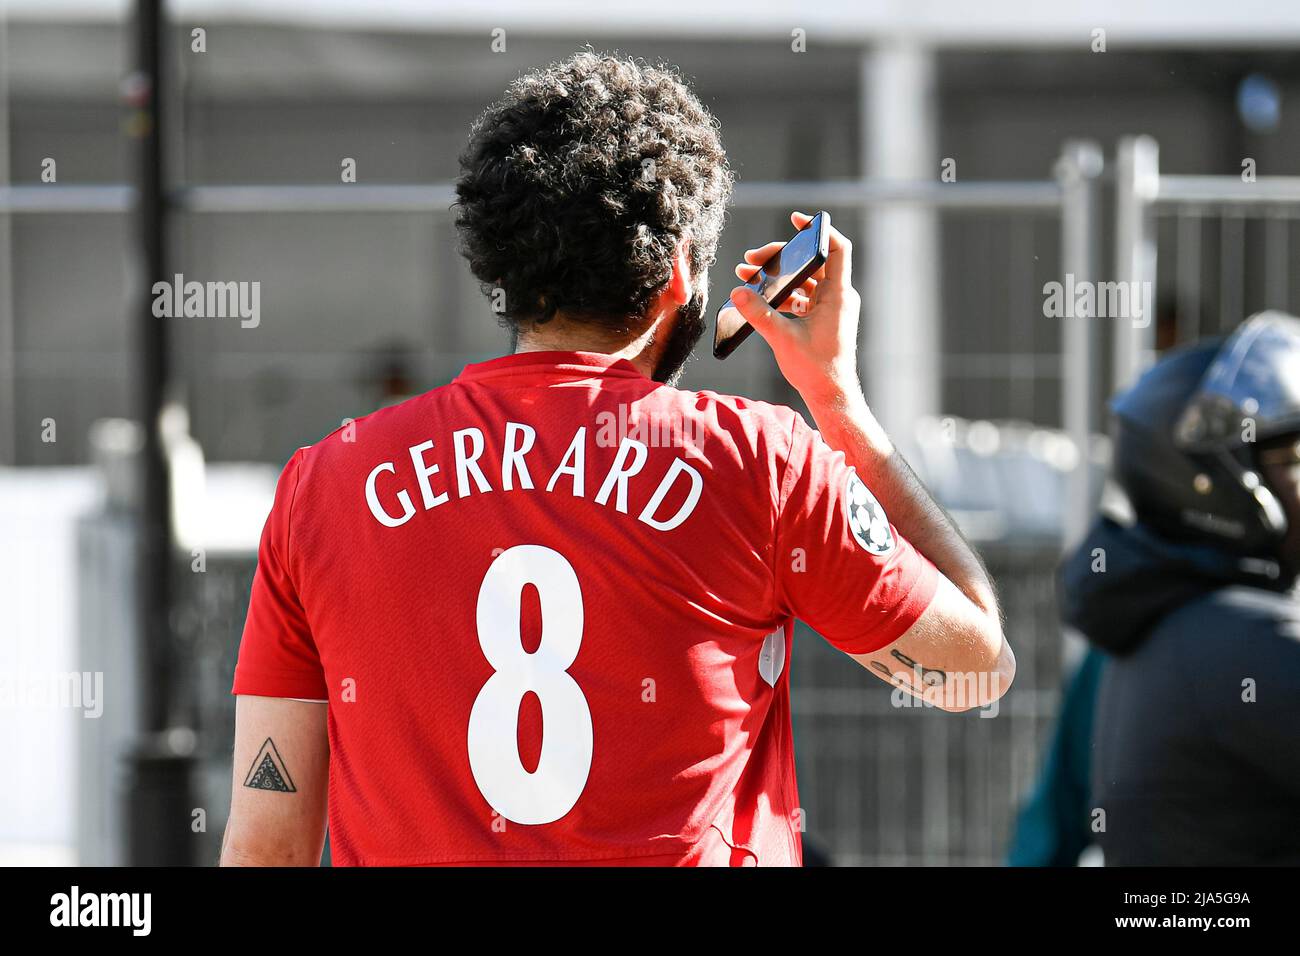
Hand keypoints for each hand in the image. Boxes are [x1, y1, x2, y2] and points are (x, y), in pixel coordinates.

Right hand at [727, 211, 861, 403]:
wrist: (830, 394)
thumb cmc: (816, 369)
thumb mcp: (782, 338)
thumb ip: (759, 313)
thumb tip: (738, 292)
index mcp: (838, 295)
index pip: (836, 249)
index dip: (819, 230)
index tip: (797, 219)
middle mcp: (838, 296)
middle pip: (810, 262)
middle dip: (781, 257)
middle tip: (753, 259)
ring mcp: (830, 307)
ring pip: (804, 279)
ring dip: (778, 277)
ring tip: (748, 275)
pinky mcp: (821, 318)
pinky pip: (802, 296)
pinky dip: (783, 293)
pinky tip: (759, 297)